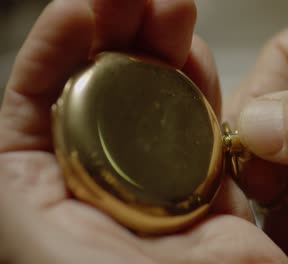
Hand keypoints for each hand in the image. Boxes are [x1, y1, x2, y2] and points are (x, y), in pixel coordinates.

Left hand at [0, 1, 287, 262]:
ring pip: (158, 102)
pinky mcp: (209, 190)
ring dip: (165, 51)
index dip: (61, 45)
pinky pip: (204, 129)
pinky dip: (204, 89)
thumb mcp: (22, 232)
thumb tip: (4, 103)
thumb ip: (8, 169)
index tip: (87, 4)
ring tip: (173, 11)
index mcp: (41, 190)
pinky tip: (199, 58)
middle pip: (105, 91)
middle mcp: (97, 184)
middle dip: (120, 34)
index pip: (39, 100)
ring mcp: (157, 185)